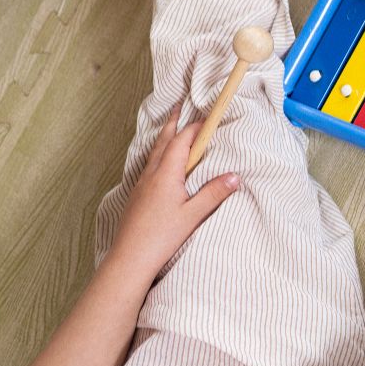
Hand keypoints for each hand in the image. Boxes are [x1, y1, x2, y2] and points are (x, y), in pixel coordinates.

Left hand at [107, 109, 241, 280]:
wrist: (129, 258)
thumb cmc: (161, 236)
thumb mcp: (193, 215)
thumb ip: (214, 193)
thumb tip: (235, 175)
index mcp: (166, 175)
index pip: (181, 143)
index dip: (194, 129)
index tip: (206, 118)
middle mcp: (151, 175)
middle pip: (162, 142)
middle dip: (173, 124)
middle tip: (178, 108)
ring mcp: (140, 185)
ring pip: (152, 153)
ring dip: (163, 138)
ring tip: (169, 129)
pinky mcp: (136, 196)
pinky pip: (147, 166)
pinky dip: (156, 154)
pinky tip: (158, 162)